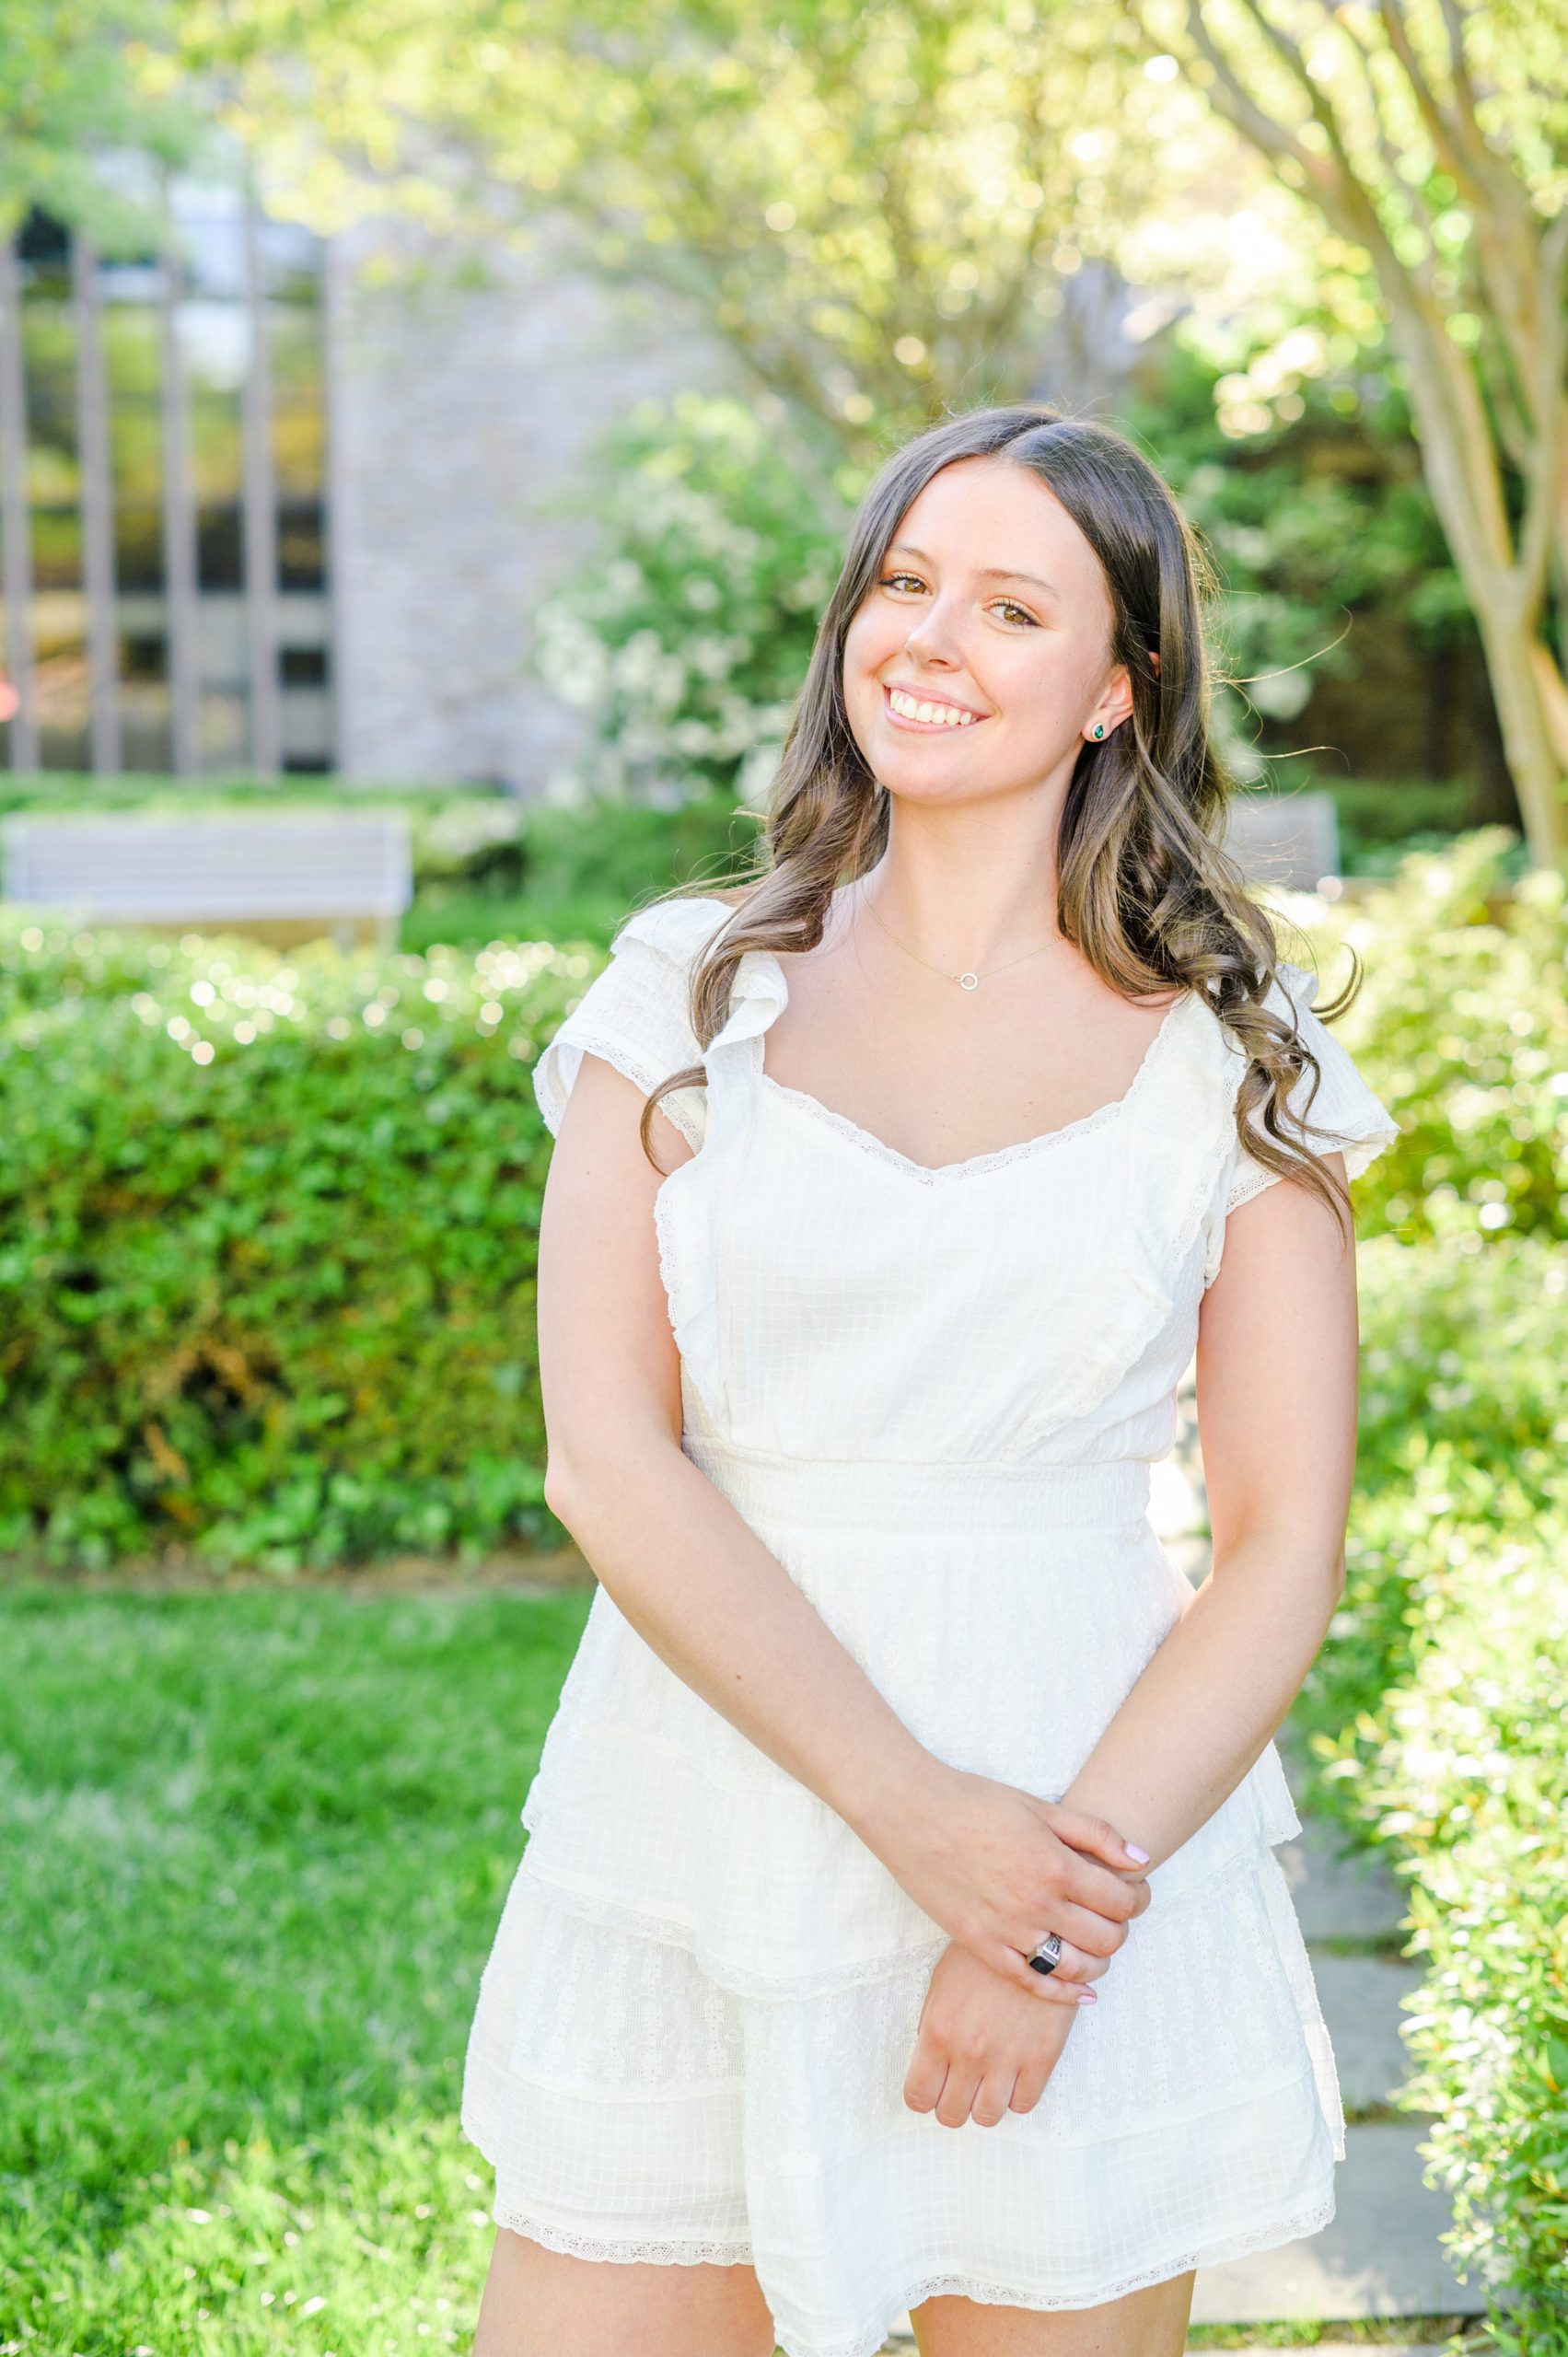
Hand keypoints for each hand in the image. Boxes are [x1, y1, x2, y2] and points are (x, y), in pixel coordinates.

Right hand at [859, 1760, 1151, 1999]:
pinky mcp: (981, 1946)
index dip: (1139, 1898)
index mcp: (1056, 1866)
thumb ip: (1096, 1833)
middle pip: (1105, 1938)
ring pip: (1074, 1968)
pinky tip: (1079, 1992)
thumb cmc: (976, 1802)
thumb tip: (1142, 1860)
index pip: (1121, 1900)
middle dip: (1122, 1929)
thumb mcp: (1041, 1807)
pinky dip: (1062, 1993)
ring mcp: (1008, 1931)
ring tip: (1099, 1947)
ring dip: (1099, 1963)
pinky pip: (1031, 1982)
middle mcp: (1037, 1905)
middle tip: (1119, 1915)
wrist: (913, 1814)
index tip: (1137, 1891)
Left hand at [904, 1939, 1083, 2126]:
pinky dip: (1016, 2097)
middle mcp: (969, 2053)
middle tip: (960, 2088)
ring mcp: (1007, 2060)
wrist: (1034, 1936)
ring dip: (984, 2105)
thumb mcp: (942, 1983)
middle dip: (951, 2104)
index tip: (931, 2090)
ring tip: (988, 2084)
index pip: (918, 2097)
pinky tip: (1015, 2075)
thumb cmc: (982, 1957)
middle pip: (951, 2115)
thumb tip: (929, 2064)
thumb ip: (932, 2027)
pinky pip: (1023, 2106)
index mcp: (939, 2032)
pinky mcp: (1041, 2060)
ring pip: (987, 2117)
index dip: (922, 2097)